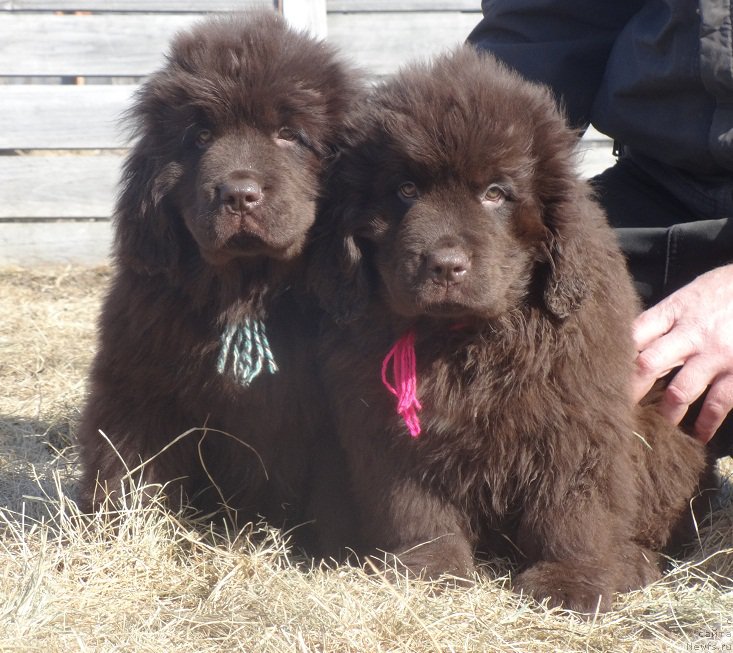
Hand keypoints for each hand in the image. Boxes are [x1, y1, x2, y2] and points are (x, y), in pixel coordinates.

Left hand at [630, 264, 732, 442]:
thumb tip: (635, 341)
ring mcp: (715, 355)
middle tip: (615, 412)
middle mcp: (691, 334)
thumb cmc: (727, 289)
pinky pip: (718, 403)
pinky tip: (697, 435)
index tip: (601, 378)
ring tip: (654, 429)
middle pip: (647, 366)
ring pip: (679, 392)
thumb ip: (665, 318)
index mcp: (674, 311)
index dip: (615, 358)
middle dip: (629, 392)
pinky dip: (706, 424)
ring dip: (664, 415)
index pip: (633, 335)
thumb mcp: (691, 294)